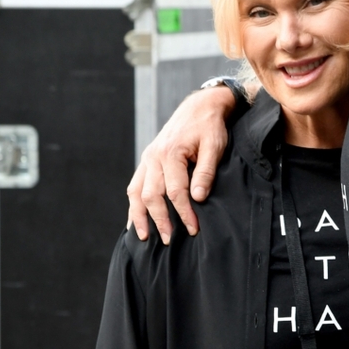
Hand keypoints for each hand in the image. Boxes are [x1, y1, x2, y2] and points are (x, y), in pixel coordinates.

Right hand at [127, 87, 233, 243]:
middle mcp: (154, 157)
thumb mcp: (214, 146)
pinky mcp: (147, 161)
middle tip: (168, 240)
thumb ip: (206, 171)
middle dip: (159, 220)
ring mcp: (147, 159)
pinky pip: (134, 186)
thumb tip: (197, 198)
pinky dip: (133, 205)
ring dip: (139, 216)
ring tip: (144, 237)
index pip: (175, 191)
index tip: (193, 229)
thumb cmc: (209, 127)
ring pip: (136, 192)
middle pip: (151, 195)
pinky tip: (134, 221)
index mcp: (170, 153)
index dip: (184, 213)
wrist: (199, 107)